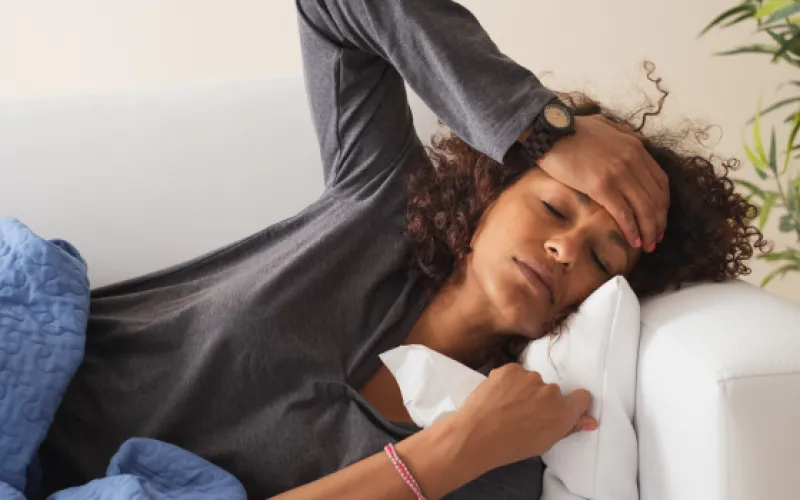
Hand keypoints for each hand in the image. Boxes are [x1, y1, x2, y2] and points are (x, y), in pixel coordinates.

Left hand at [452, 363, 595, 472]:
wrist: (476, 434)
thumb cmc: (510, 446)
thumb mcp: (544, 442)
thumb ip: (569, 427)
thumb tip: (590, 420)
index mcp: (563, 413)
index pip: (581, 397)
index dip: (573, 403)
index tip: (560, 408)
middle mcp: (551, 392)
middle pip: (552, 392)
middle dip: (541, 400)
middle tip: (523, 414)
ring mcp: (531, 378)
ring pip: (532, 381)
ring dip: (524, 389)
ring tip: (506, 407)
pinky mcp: (511, 369)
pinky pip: (515, 373)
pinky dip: (508, 382)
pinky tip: (498, 397)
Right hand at [537, 114, 669, 251]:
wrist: (550, 131)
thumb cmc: (571, 130)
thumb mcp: (606, 126)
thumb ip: (623, 136)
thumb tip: (633, 144)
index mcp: (636, 147)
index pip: (661, 182)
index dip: (664, 204)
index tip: (659, 218)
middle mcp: (632, 161)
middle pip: (656, 199)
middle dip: (659, 222)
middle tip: (656, 238)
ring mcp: (618, 173)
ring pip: (644, 209)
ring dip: (648, 231)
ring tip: (647, 245)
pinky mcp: (601, 186)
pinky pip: (623, 213)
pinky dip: (631, 230)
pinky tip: (632, 241)